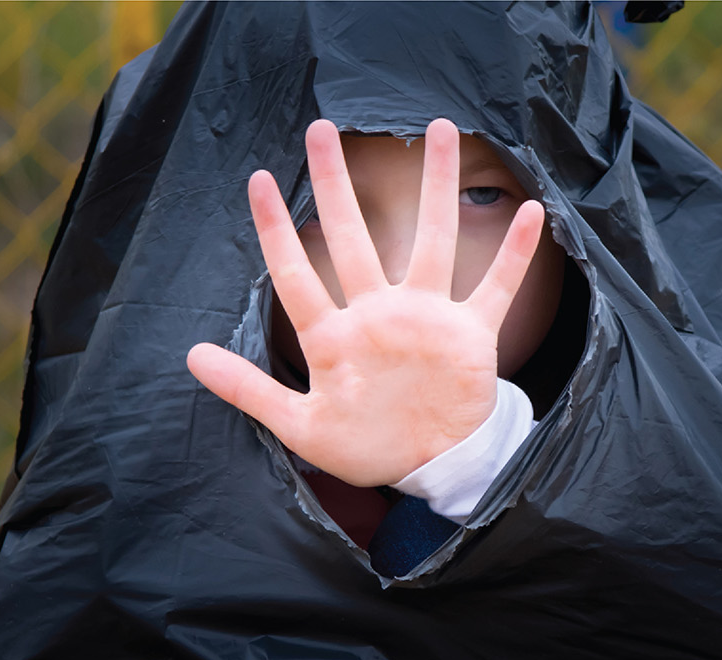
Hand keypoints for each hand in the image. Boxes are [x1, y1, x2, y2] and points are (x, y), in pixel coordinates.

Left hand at [186, 118, 544, 486]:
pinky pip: (495, 288)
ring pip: (432, 241)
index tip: (258, 179)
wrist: (431, 469)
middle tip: (321, 129)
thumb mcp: (300, 427)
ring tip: (440, 129)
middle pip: (354, 238)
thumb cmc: (365, 447)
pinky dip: (514, 256)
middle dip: (336, 184)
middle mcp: (378, 315)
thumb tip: (191, 356)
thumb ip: (249, 390)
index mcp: (335, 338)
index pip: (297, 274)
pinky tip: (530, 212)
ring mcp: (426, 320)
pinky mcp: (469, 335)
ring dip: (436, 189)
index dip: (276, 229)